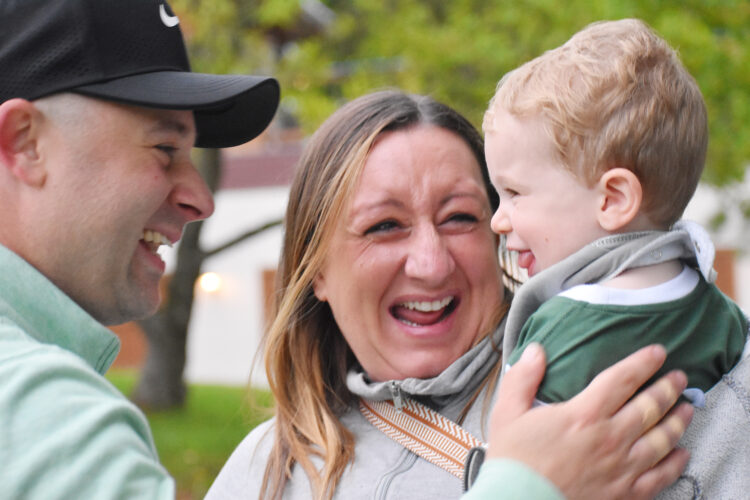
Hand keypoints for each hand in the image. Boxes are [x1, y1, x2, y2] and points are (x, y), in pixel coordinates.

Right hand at [487, 343, 692, 499]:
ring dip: (678, 421)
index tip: (658, 352)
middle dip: (668, 388)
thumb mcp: (507, 412)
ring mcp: (621, 468)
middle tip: (679, 378)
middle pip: (650, 407)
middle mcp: (610, 438)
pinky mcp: (624, 494)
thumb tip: (536, 350)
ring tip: (687, 409)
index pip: (622, 379)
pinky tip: (682, 453)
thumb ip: (523, 378)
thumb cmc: (512, 461)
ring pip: (662, 439)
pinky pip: (660, 477)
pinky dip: (675, 463)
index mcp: (584, 414)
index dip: (643, 363)